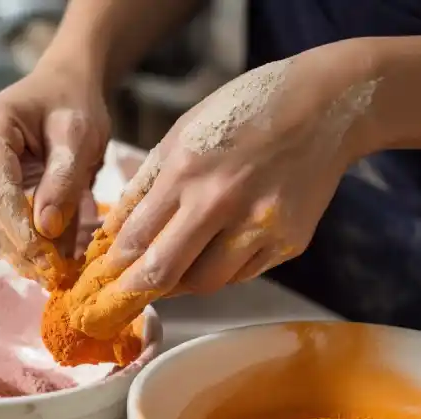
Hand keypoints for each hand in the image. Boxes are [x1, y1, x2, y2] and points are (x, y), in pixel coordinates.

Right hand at [0, 60, 110, 287]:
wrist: (63, 88)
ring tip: (60, 276)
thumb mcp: (78, 136)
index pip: (0, 192)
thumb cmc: (73, 103)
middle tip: (60, 279)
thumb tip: (46, 229)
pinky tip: (54, 263)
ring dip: (26, 254)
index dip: (23, 233)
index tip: (50, 264)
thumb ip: (62, 180)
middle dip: (26, 250)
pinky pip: (2, 225)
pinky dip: (28, 245)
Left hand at [76, 42, 377, 335]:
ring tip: (165, 273)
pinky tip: (211, 253)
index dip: (108, 269)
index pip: (134, 238)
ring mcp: (259, 227)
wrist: (328, 105)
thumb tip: (114, 232)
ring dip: (176, 284)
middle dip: (128, 297)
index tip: (92, 285)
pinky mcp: (288, 243)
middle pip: (163, 273)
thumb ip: (146, 184)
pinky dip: (217, 271)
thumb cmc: (245, 110)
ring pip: (203, 283)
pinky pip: (240, 274)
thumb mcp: (182, 133)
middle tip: (108, 310)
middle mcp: (222, 203)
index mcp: (187, 170)